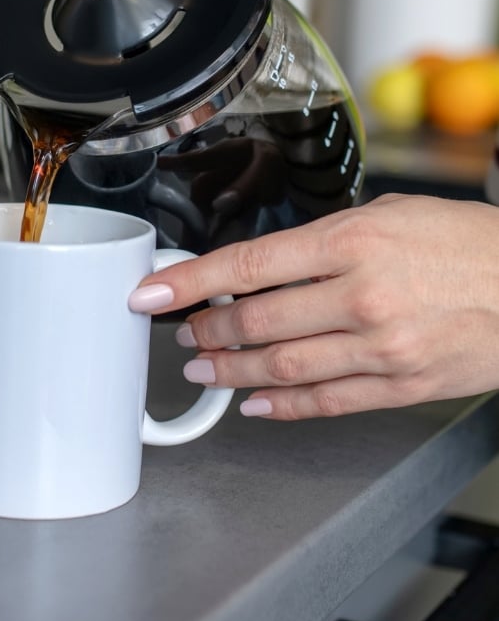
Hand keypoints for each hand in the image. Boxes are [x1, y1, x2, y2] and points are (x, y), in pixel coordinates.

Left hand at [129, 194, 498, 419]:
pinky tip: (254, 402)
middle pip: (256, 321)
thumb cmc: (467, 244)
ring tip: (204, 368)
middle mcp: (362, 295)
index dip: (189, 282)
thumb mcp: (391, 215)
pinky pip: (326, 402)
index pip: (247, 264)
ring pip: (281, 367)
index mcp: (353, 242)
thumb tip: (266, 263)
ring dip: (231, 370)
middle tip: (184, 333)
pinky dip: (281, 405)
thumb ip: (324, 240)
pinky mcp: (401, 386)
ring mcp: (381, 347)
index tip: (153, 293)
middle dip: (206, 331)